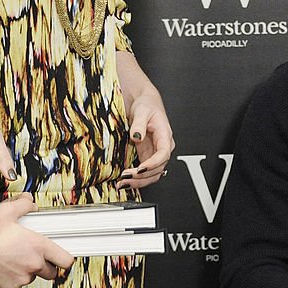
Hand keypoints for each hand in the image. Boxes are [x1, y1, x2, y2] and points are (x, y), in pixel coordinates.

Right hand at [0, 194, 73, 287]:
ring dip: (27, 270)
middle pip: (51, 272)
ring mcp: (21, 279)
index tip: (61, 255)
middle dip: (45, 265)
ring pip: (32, 277)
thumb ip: (24, 205)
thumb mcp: (6, 211)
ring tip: (13, 257)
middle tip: (33, 254)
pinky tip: (3, 266)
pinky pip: (16, 284)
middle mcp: (33, 265)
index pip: (66, 260)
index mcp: (38, 247)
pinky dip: (13, 278)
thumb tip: (30, 202)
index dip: (64, 258)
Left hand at [114, 53, 173, 188]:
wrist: (144, 103)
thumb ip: (139, 124)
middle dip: (142, 177)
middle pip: (158, 169)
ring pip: (152, 175)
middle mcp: (162, 148)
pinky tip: (124, 180)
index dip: (153, 164)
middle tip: (125, 178)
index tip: (140, 169)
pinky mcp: (146, 156)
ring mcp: (154, 154)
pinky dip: (136, 179)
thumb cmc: (147, 105)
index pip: (163, 154)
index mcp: (165, 136)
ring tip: (122, 184)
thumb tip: (136, 136)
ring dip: (139, 182)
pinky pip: (145, 173)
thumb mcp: (142, 110)